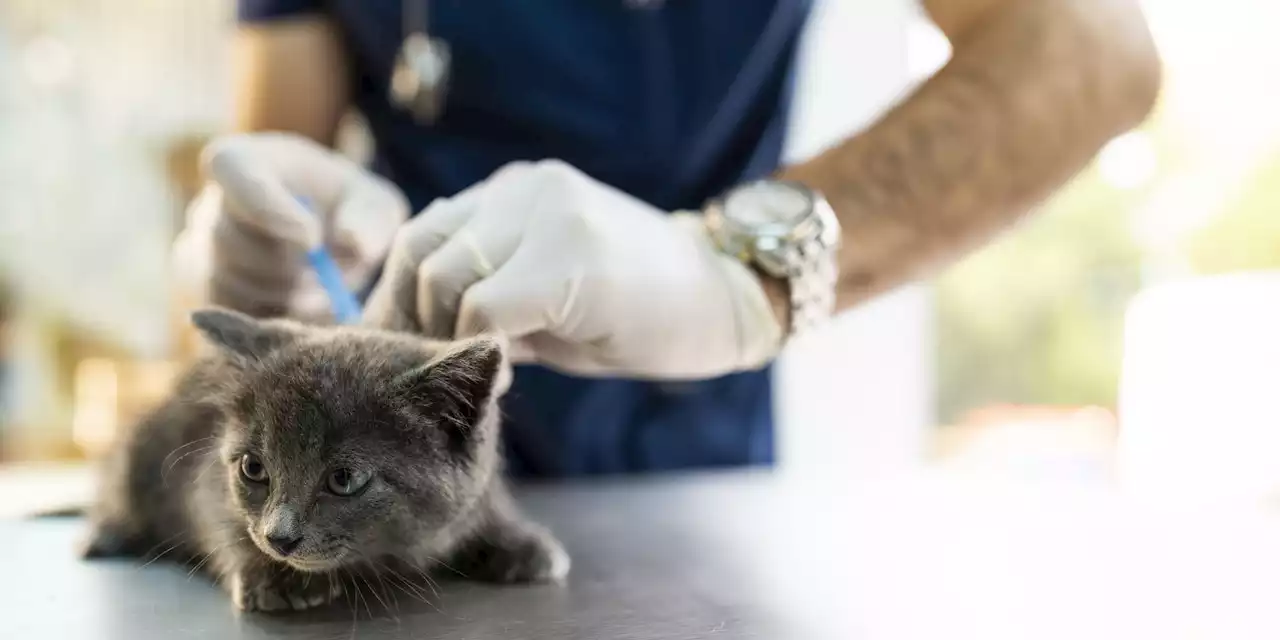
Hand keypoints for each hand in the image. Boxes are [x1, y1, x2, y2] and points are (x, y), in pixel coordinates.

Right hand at [172, 132, 407, 320]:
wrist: (329, 241)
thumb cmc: (348, 210)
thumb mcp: (374, 205)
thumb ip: (371, 219)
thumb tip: (355, 243)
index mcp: (245, 160)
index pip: (230, 168)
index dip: (270, 209)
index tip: (313, 240)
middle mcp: (210, 204)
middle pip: (229, 239)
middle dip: (288, 268)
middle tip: (331, 282)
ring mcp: (200, 251)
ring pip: (227, 282)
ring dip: (283, 297)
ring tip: (323, 293)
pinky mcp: (208, 295)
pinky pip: (228, 314)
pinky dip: (271, 319)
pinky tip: (302, 309)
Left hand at [362, 160, 783, 379]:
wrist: (726, 303)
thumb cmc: (637, 309)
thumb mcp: (548, 293)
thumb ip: (486, 294)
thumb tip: (413, 336)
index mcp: (515, 191)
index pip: (422, 235)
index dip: (401, 299)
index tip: (408, 350)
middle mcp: (524, 190)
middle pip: (420, 252)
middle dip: (415, 320)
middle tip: (436, 369)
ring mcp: (548, 215)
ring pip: (444, 279)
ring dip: (449, 335)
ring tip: (481, 369)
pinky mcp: (568, 257)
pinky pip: (484, 308)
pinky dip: (481, 348)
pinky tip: (509, 375)